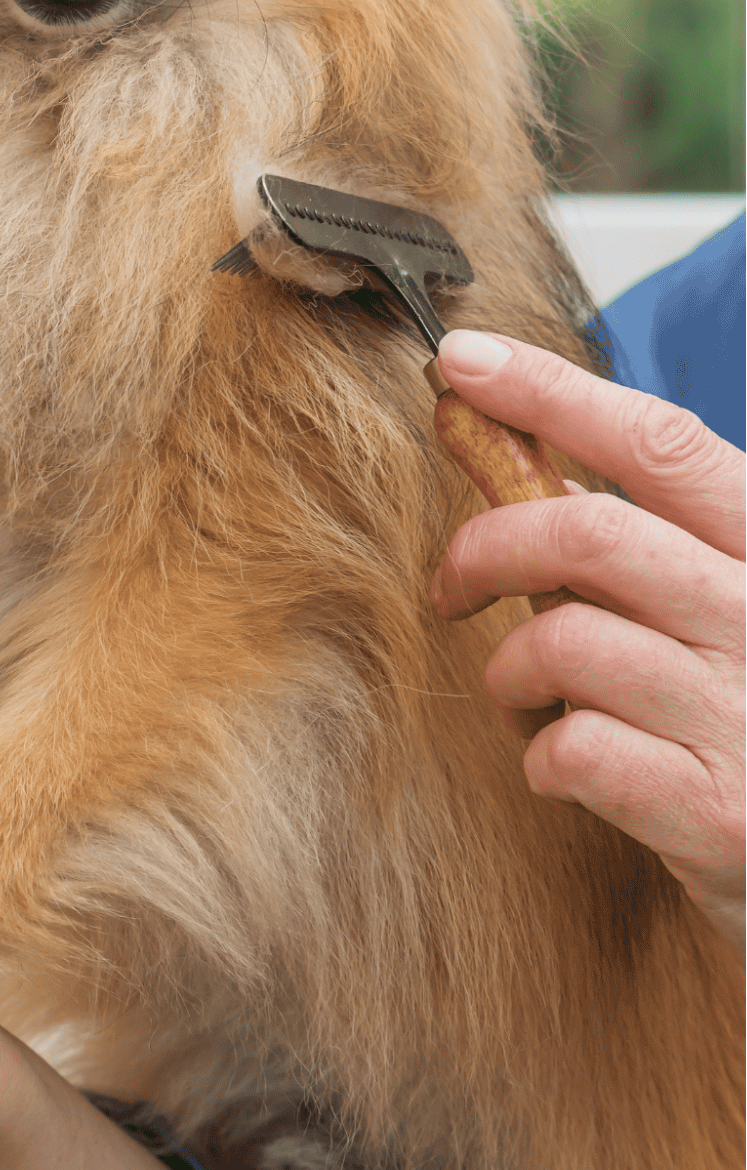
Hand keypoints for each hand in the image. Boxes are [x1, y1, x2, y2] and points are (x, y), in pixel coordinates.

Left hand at [430, 330, 745, 951]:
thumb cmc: (741, 709)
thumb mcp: (712, 599)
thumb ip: (626, 534)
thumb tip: (500, 437)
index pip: (659, 442)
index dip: (550, 390)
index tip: (461, 360)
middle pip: (587, 532)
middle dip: (486, 548)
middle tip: (452, 583)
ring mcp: (745, 715)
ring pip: (563, 640)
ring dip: (509, 667)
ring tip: (527, 694)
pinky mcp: (717, 809)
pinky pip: (574, 748)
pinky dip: (538, 753)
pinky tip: (564, 762)